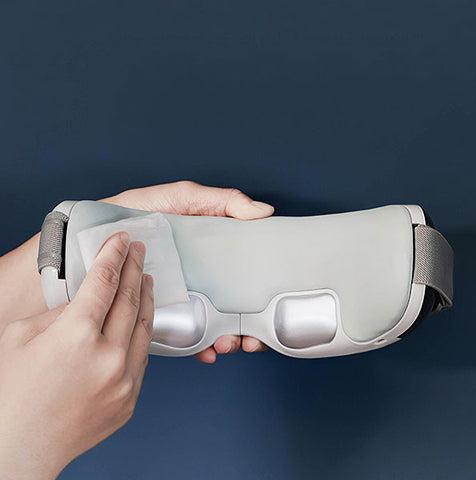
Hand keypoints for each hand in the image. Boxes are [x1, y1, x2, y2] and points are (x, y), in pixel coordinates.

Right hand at [0, 233, 152, 479]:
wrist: (18, 450)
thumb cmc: (10, 394)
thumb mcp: (22, 338)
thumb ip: (60, 313)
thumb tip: (87, 300)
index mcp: (75, 337)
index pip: (103, 282)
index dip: (114, 256)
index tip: (122, 240)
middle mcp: (107, 357)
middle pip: (130, 300)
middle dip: (135, 269)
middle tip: (139, 251)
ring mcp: (124, 380)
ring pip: (145, 327)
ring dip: (146, 298)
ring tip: (146, 278)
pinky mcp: (130, 398)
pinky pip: (142, 356)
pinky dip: (141, 332)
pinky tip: (139, 319)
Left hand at [103, 180, 272, 362]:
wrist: (92, 233)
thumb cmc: (138, 211)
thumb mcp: (183, 199)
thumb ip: (222, 202)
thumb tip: (263, 211)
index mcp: (210, 255)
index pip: (243, 281)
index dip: (258, 300)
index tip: (268, 315)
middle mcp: (199, 279)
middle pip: (232, 310)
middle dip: (245, 330)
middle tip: (248, 338)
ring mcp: (179, 298)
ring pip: (212, 327)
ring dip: (226, 340)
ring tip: (226, 343)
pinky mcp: (158, 312)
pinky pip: (181, 335)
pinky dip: (197, 347)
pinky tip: (204, 350)